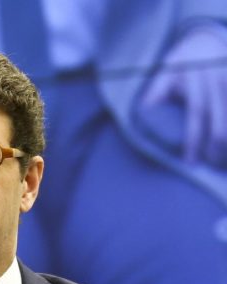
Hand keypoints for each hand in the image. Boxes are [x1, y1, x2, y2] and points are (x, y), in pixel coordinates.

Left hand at [140, 25, 226, 167]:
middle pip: (221, 117)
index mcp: (195, 79)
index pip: (197, 114)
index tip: (191, 161)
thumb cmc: (180, 63)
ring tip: (225, 160)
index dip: (194, 138)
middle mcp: (218, 77)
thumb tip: (145, 114)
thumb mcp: (163, 74)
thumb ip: (156, 94)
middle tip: (213, 164)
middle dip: (217, 144)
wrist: (204, 38)